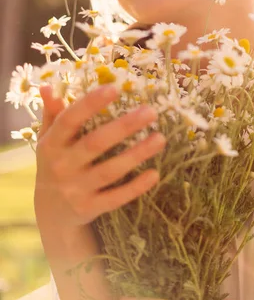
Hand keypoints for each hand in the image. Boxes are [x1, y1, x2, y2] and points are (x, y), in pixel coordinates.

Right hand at [34, 84, 165, 229]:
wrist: (50, 213)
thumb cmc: (55, 164)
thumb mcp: (48, 139)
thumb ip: (52, 113)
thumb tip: (47, 86)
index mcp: (51, 144)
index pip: (69, 120)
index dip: (90, 104)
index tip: (114, 88)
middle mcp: (62, 166)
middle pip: (95, 143)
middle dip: (124, 127)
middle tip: (151, 112)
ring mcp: (75, 189)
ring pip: (110, 171)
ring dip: (136, 154)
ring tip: (160, 138)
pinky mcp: (89, 208)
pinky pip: (115, 198)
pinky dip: (135, 188)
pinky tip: (154, 174)